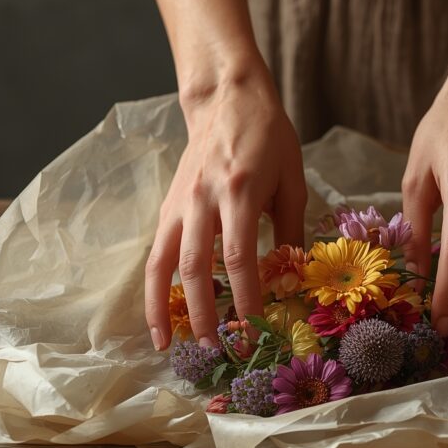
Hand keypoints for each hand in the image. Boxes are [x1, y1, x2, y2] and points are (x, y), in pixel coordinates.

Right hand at [144, 78, 306, 349]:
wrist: (228, 98)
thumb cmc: (269, 138)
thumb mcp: (292, 179)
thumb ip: (290, 228)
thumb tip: (291, 277)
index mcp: (238, 191)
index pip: (238, 256)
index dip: (245, 295)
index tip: (254, 327)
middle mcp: (202, 199)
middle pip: (195, 266)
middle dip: (204, 312)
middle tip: (216, 348)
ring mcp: (179, 204)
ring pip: (163, 263)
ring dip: (164, 307)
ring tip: (170, 344)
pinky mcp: (167, 207)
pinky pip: (157, 253)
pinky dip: (154, 287)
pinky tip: (160, 314)